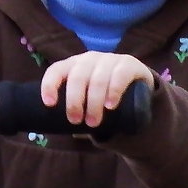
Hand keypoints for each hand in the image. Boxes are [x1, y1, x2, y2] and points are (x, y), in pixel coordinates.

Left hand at [40, 52, 154, 127]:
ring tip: (94, 122)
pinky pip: (120, 75)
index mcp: (73, 66)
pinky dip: (114, 91)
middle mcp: (89, 59)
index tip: (49, 104)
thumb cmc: (104, 97)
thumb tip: (58, 128)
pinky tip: (110, 105)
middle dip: (74, 101)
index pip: (56, 70)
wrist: (138, 87)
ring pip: (98, 79)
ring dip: (94, 102)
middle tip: (76, 121)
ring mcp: (110, 59)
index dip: (50, 84)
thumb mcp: (86, 100)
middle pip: (77, 77)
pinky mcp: (129, 65)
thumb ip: (74, 109)